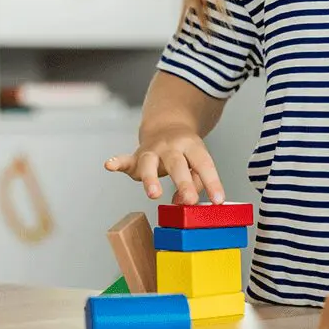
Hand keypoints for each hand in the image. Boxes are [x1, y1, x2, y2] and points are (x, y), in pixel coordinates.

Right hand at [105, 128, 224, 204]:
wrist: (166, 125)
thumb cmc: (186, 153)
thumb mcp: (196, 162)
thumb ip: (195, 182)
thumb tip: (183, 202)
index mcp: (191, 146)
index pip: (203, 164)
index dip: (212, 182)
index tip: (218, 200)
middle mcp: (171, 146)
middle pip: (177, 163)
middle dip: (183, 182)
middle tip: (190, 201)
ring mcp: (151, 150)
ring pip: (149, 163)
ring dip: (151, 179)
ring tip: (154, 194)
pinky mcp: (136, 156)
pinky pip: (125, 159)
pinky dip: (116, 162)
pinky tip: (109, 165)